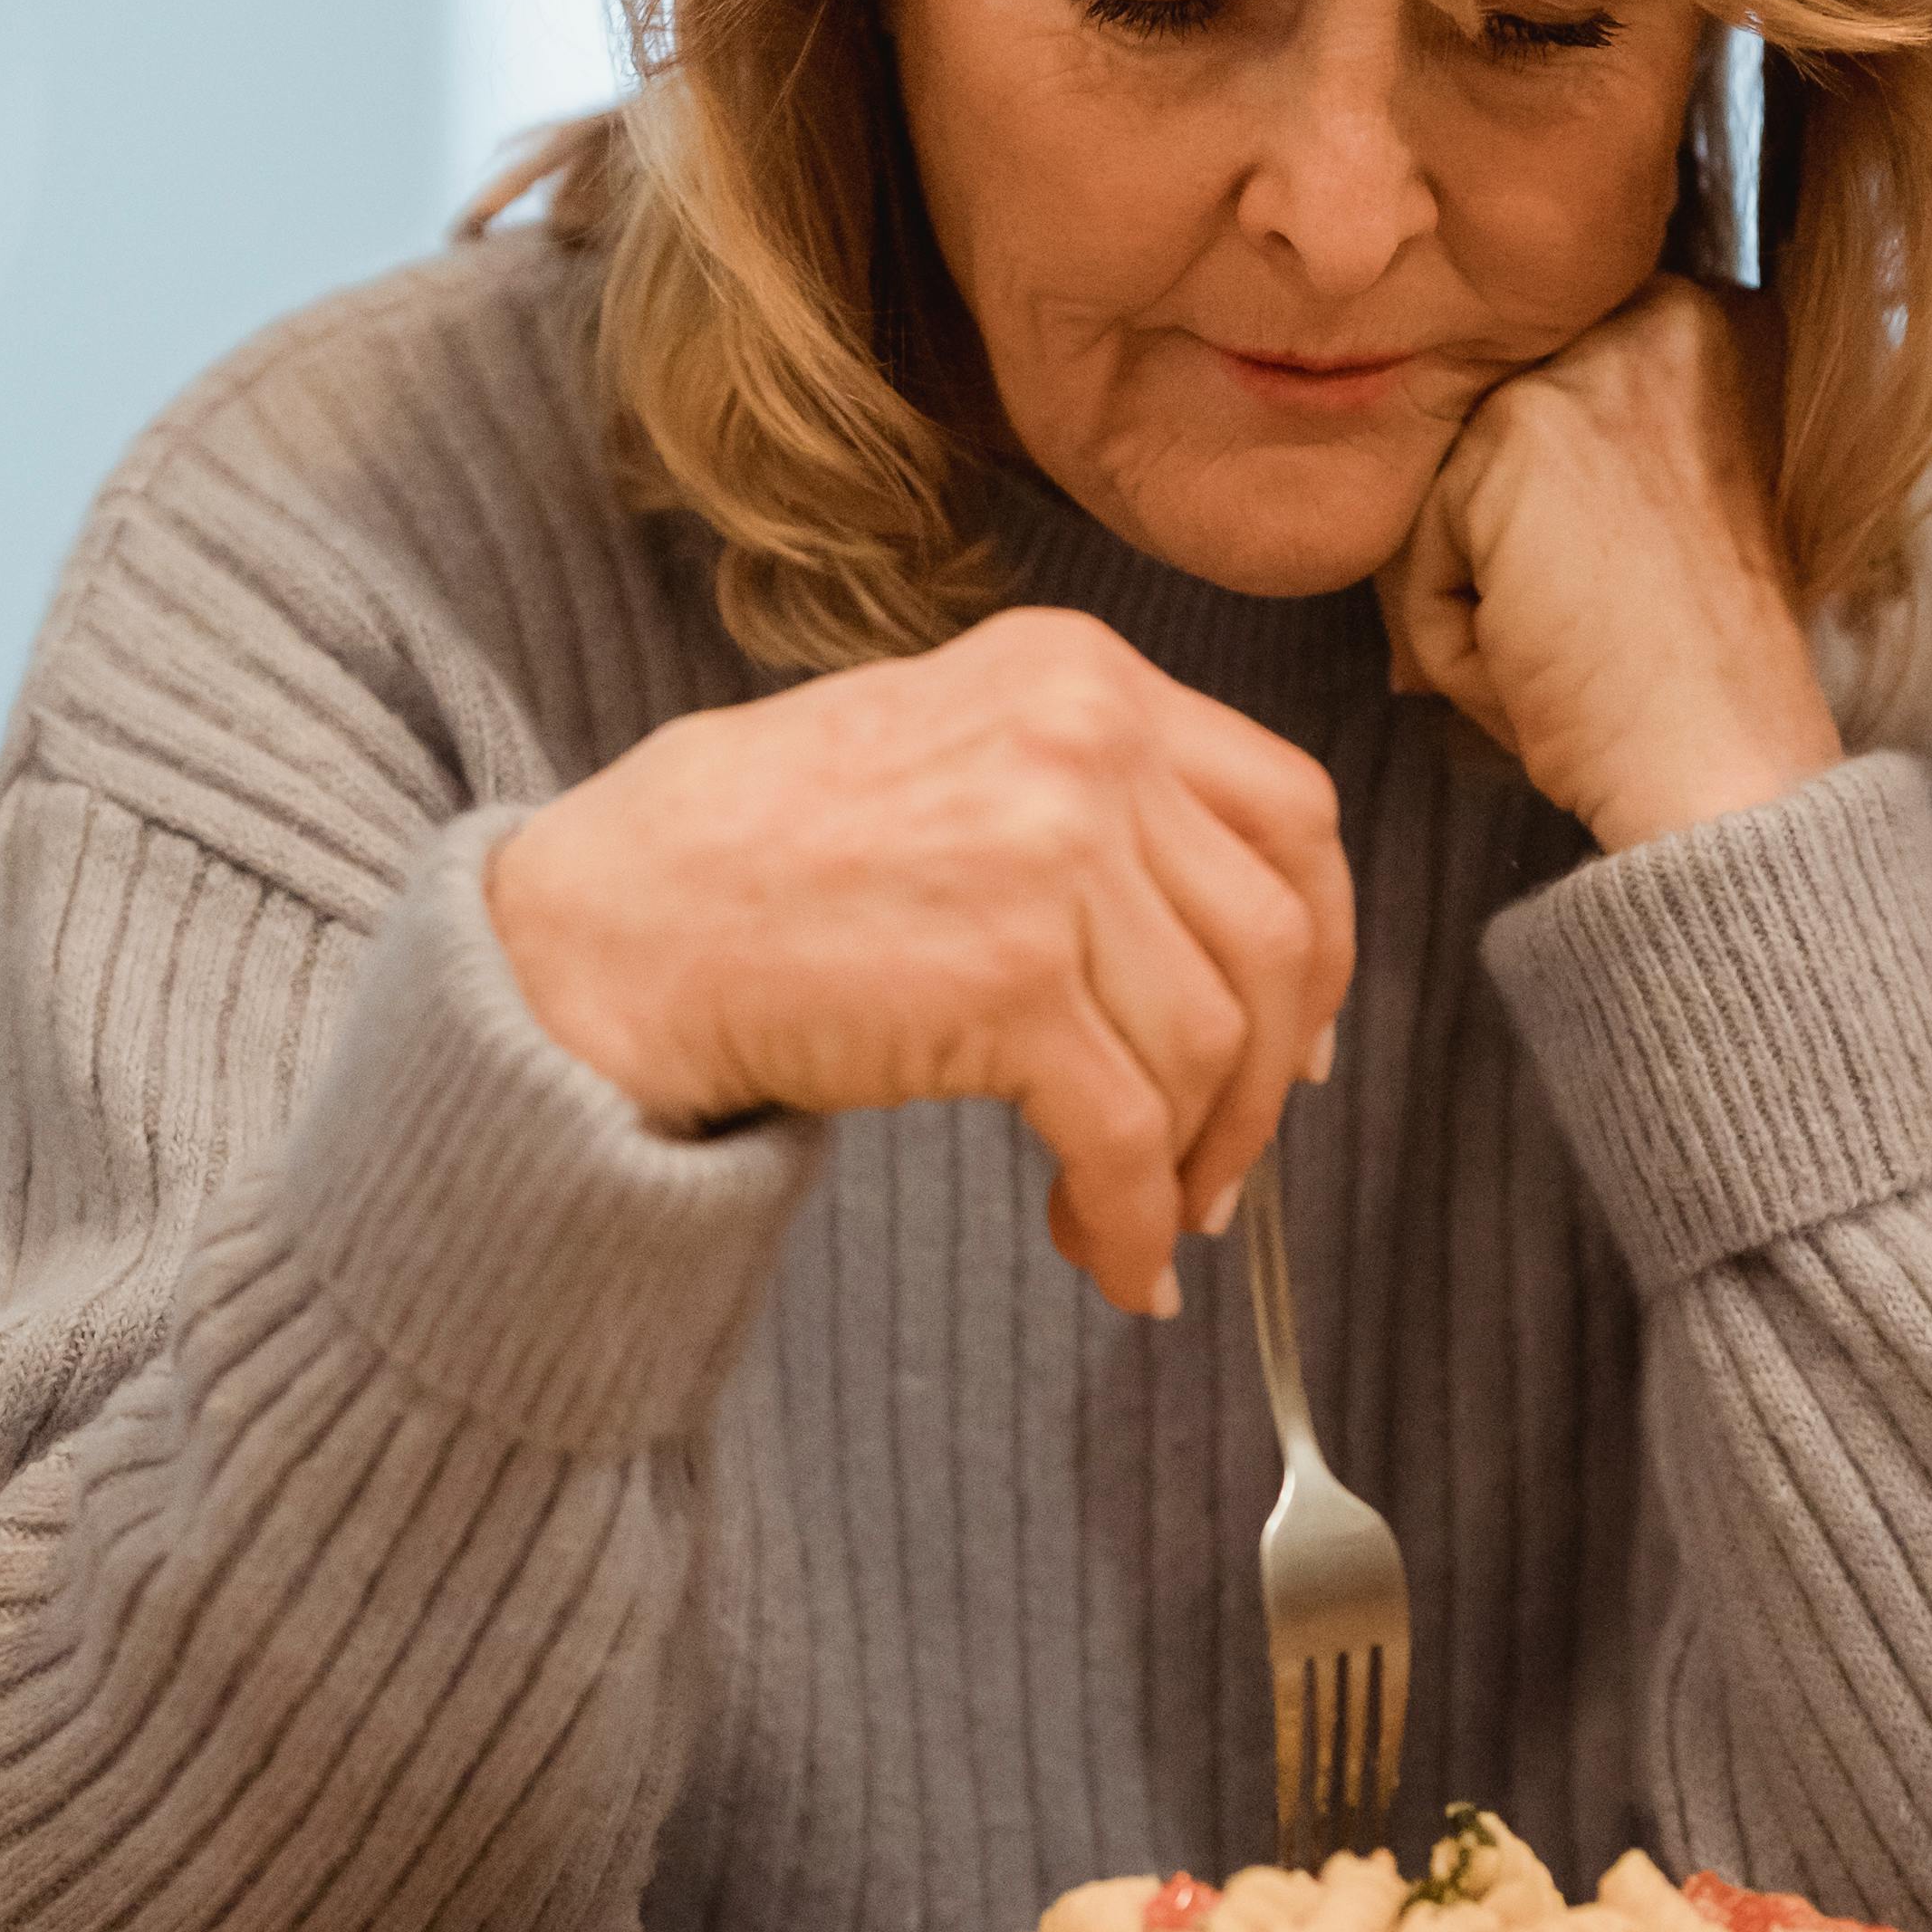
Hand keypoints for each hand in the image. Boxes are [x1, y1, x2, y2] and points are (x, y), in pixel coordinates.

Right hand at [483, 611, 1354, 1318]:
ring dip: (1186, 1161)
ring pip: (1209, 1046)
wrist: (613, 926)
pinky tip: (1109, 1260)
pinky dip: (1132, 1218)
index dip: (1318, 945)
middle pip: (1273, 939)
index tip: (1298, 1036)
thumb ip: (1092, 801)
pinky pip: (1125, 1132)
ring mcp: (1052, 854)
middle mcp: (1085, 738)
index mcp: (1081, 671)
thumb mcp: (948, 746)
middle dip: (1266, 1081)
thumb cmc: (756, 857)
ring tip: (1131, 1218)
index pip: (1291, 811)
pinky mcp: (1009, 980)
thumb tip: (1237, 941)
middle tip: (1223, 1165)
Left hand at [1375, 277, 1842, 852]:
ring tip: (1553, 653)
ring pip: (1444, 478)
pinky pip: (1413, 533)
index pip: (1549, 389)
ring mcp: (1597, 360)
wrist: (1719, 770)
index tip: (1587, 585)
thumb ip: (1574, 450)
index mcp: (1723, 329)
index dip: (1541, 510)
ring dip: (1468, 585)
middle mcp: (1675, 312)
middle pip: (1490, 424)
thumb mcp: (1656, 518)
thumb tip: (1414, 433)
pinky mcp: (1522, 426)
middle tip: (1565, 635)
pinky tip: (1530, 658)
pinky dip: (1441, 622)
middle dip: (1495, 542)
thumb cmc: (1688, 680)